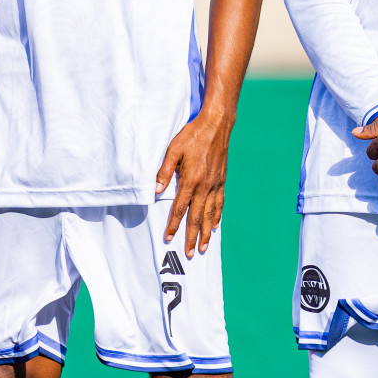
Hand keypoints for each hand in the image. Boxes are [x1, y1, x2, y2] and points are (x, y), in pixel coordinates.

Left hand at [155, 106, 233, 257]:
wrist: (217, 125)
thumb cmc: (192, 135)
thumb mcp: (173, 150)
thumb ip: (164, 171)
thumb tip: (156, 191)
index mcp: (191, 179)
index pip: (180, 207)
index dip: (173, 224)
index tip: (168, 238)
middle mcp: (205, 185)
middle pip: (198, 216)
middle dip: (193, 236)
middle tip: (190, 253)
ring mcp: (215, 183)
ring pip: (211, 213)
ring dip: (207, 231)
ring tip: (204, 246)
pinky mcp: (221, 180)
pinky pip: (220, 202)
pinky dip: (217, 215)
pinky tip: (216, 225)